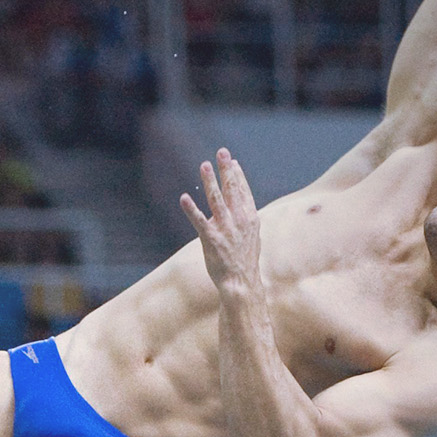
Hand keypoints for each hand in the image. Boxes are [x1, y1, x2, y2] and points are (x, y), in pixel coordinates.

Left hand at [180, 148, 260, 289]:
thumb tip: (243, 206)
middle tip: (222, 152)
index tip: (233, 161)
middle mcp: (239, 220)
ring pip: (216, 200)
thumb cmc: (244, 260)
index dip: (238, 175)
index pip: (244, 191)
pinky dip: (191, 209)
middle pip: (232, 189)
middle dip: (226, 169)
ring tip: (204, 165)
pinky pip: (199, 221)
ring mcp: (225, 229)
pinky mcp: (211, 239)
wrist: (241, 282)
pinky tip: (184, 197)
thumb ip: (246, 219)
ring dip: (210, 181)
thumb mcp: (252, 236)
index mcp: (250, 218)